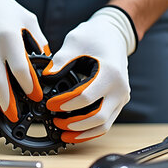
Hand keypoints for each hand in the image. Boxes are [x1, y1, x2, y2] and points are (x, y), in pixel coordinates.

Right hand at [0, 0, 48, 122]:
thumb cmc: (2, 10)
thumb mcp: (26, 19)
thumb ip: (39, 42)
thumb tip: (47, 68)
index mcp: (7, 35)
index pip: (21, 70)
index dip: (30, 87)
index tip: (36, 96)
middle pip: (0, 86)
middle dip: (10, 105)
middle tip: (16, 115)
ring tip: (6, 99)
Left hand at [42, 6, 136, 142]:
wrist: (114, 35)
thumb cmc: (94, 36)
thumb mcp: (75, 42)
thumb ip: (60, 60)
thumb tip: (46, 76)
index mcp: (110, 73)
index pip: (86, 96)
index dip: (65, 103)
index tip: (50, 104)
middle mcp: (120, 88)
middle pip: (98, 116)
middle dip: (74, 123)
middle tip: (55, 122)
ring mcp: (121, 97)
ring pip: (104, 125)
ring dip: (83, 132)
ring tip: (63, 133)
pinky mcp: (118, 102)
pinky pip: (106, 123)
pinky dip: (91, 131)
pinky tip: (74, 133)